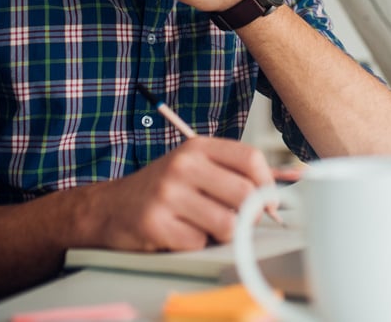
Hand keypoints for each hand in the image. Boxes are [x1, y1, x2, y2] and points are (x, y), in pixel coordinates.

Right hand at [87, 136, 276, 251]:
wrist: (110, 207)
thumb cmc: (163, 189)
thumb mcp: (195, 168)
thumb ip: (233, 174)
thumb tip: (280, 189)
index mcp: (197, 146)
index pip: (251, 158)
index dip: (268, 184)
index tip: (269, 204)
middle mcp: (183, 165)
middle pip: (245, 193)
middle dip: (248, 215)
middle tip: (236, 220)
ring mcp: (167, 193)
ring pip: (227, 223)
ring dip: (222, 233)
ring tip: (205, 226)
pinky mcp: (155, 223)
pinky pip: (199, 243)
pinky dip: (195, 244)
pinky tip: (179, 233)